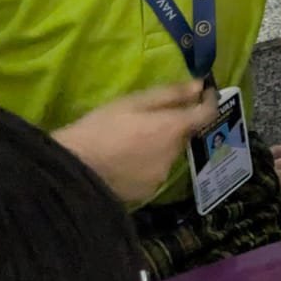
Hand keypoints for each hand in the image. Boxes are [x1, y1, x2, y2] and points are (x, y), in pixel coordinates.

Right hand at [53, 81, 217, 203]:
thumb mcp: (132, 103)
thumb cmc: (100, 128)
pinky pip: (153, 173)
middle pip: (182, 136)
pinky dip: (146, 165)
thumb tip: (200, 86)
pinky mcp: (147, 193)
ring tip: (130, 142)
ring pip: (167, 155)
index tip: (205, 93)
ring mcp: (161, 177)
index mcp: (172, 129)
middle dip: (173, 126)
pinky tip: (124, 162)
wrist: (72, 170)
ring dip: (158, 147)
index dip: (208, 102)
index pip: (206, 115)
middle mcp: (173, 155)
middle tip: (147, 120)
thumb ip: (170, 95)